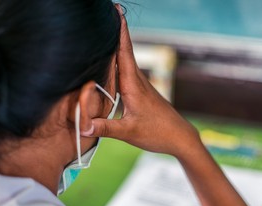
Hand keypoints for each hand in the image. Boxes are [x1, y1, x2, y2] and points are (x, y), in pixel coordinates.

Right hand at [82, 5, 199, 157]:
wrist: (179, 137)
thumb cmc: (157, 133)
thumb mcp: (129, 132)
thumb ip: (105, 128)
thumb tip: (82, 126)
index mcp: (133, 85)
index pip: (124, 52)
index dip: (120, 31)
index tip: (116, 11)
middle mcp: (137, 81)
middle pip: (124, 51)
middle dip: (116, 32)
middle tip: (107, 14)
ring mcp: (140, 86)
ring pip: (125, 61)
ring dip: (117, 45)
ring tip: (105, 33)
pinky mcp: (141, 93)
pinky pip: (126, 72)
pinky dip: (118, 63)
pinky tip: (111, 64)